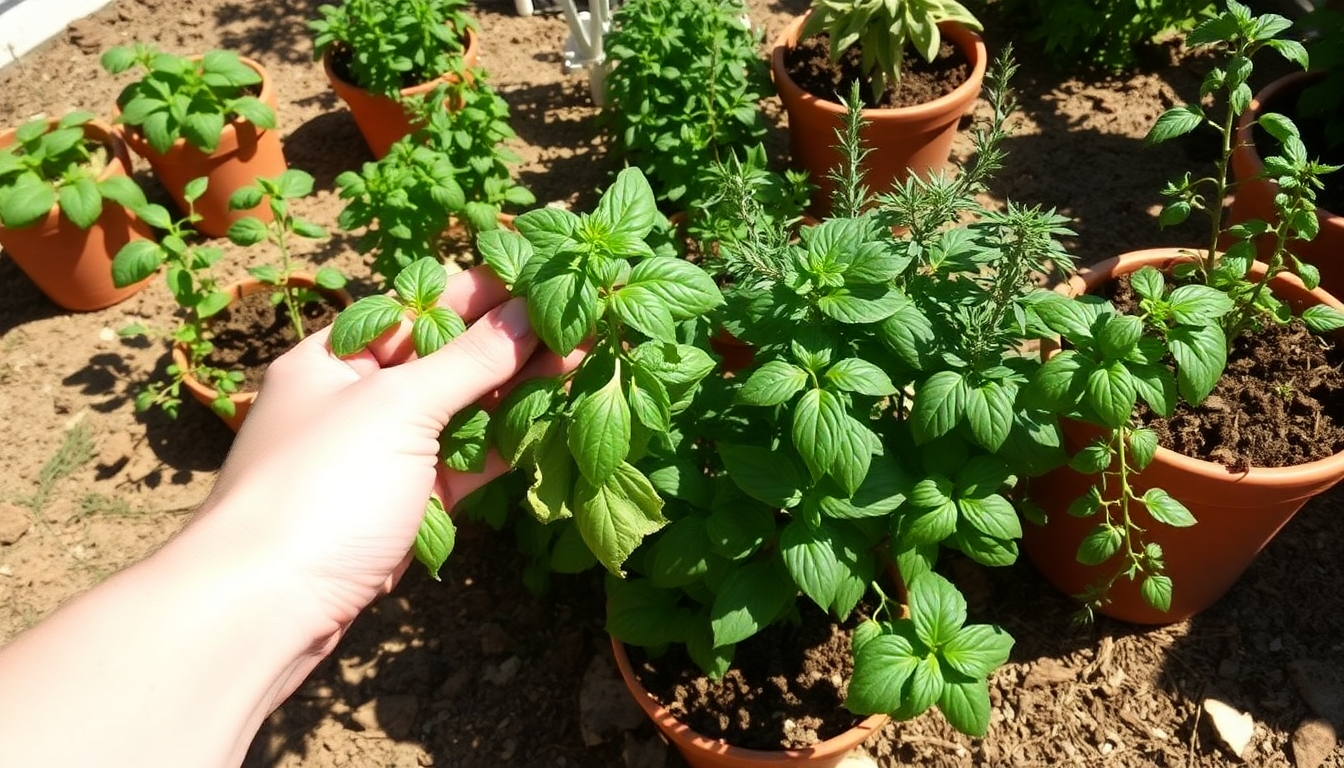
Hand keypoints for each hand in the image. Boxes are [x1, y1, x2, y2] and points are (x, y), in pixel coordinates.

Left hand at [186, 266, 569, 657]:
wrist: (265, 608)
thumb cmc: (318, 488)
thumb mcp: (397, 406)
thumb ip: (470, 360)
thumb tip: (530, 311)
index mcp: (335, 357)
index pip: (418, 306)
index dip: (481, 289)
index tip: (541, 271)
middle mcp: (356, 399)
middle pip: (445, 358)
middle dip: (510, 340)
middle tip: (579, 318)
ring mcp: (383, 455)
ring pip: (461, 412)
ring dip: (517, 390)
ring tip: (582, 361)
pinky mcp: (407, 506)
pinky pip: (464, 463)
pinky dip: (505, 444)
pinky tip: (553, 419)